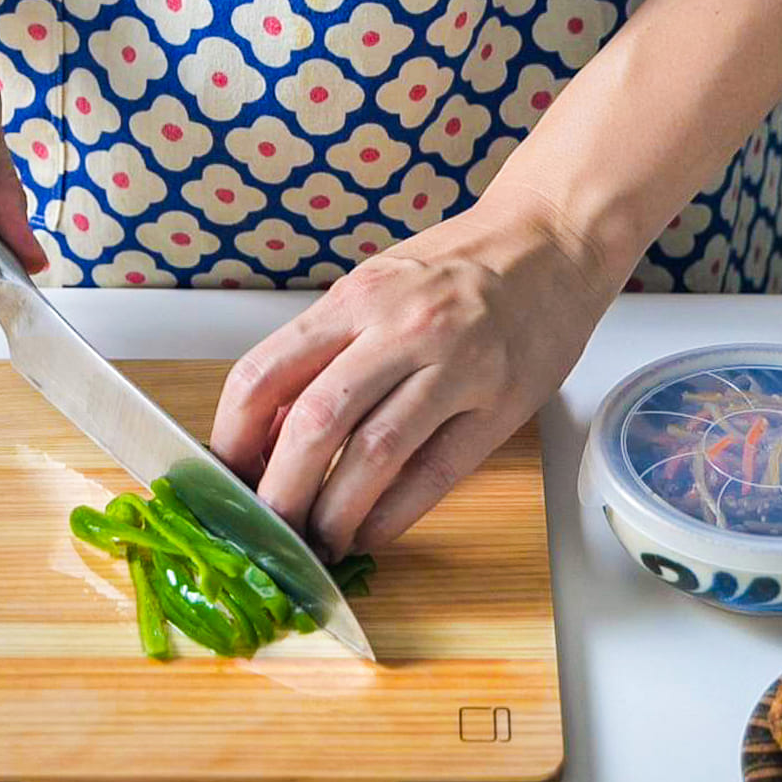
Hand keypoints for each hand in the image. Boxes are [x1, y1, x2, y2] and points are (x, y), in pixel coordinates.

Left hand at [210, 192, 614, 560]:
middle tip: (268, 527)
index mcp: (357, 297)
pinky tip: (371, 532)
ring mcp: (456, 365)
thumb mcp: (378, 285)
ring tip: (318, 542)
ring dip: (335, 513)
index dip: (233, 436)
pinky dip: (394, 513)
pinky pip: (436, 472)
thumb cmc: (459, 264)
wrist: (553, 240)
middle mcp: (400, 328)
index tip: (228, 474)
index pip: (266, 372)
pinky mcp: (501, 403)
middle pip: (315, 422)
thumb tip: (273, 429)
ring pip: (374, 454)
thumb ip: (327, 349)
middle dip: (280, 491)